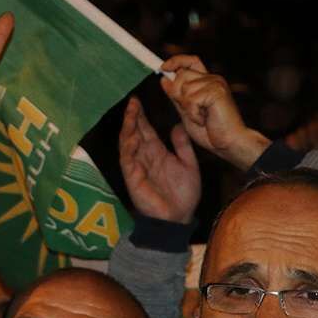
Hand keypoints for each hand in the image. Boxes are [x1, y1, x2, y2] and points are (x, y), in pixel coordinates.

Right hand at [118, 97, 200, 223]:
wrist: (179, 217)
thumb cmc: (183, 194)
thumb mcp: (189, 164)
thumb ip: (182, 146)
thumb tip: (177, 125)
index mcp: (157, 153)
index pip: (145, 130)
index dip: (141, 116)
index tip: (137, 100)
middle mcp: (144, 157)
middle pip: (134, 133)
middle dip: (132, 118)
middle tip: (131, 102)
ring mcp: (137, 168)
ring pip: (128, 144)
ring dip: (128, 129)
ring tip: (130, 114)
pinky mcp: (133, 179)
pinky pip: (128, 162)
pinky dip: (129, 150)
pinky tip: (132, 138)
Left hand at [159, 55, 268, 170]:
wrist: (229, 143)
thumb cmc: (210, 131)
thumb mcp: (187, 111)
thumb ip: (176, 96)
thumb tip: (163, 79)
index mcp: (205, 82)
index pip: (190, 62)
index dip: (176, 61)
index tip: (163, 68)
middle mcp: (212, 79)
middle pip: (182, 75)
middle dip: (177, 95)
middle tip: (191, 111)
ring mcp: (216, 83)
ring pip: (185, 89)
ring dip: (188, 108)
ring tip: (202, 117)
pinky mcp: (217, 91)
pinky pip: (191, 100)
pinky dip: (194, 114)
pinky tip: (205, 120)